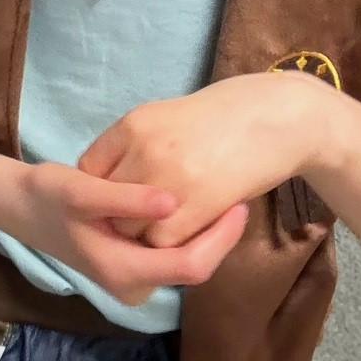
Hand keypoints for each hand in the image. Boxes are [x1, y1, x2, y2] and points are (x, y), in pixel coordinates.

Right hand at [0, 160, 249, 306]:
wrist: (19, 205)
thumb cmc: (48, 195)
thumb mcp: (83, 190)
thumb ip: (127, 199)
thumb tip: (173, 202)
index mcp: (125, 272)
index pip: (191, 265)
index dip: (220, 238)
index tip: (239, 203)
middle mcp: (134, 284)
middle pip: (194, 264)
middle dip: (218, 232)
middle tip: (235, 190)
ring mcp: (134, 276)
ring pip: (185, 257)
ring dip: (205, 228)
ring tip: (220, 189)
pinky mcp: (132, 263)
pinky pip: (172, 250)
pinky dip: (187, 227)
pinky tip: (192, 196)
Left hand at [79, 72, 330, 248]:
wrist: (271, 118)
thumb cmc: (220, 116)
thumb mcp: (163, 117)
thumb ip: (131, 146)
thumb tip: (107, 183)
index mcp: (132, 124)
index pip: (89, 170)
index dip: (97, 190)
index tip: (108, 201)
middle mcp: (143, 148)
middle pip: (105, 202)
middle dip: (114, 216)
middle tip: (131, 221)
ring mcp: (169, 177)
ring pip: (130, 228)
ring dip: (141, 235)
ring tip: (160, 227)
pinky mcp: (198, 204)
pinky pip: (163, 242)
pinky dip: (169, 244)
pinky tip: (186, 230)